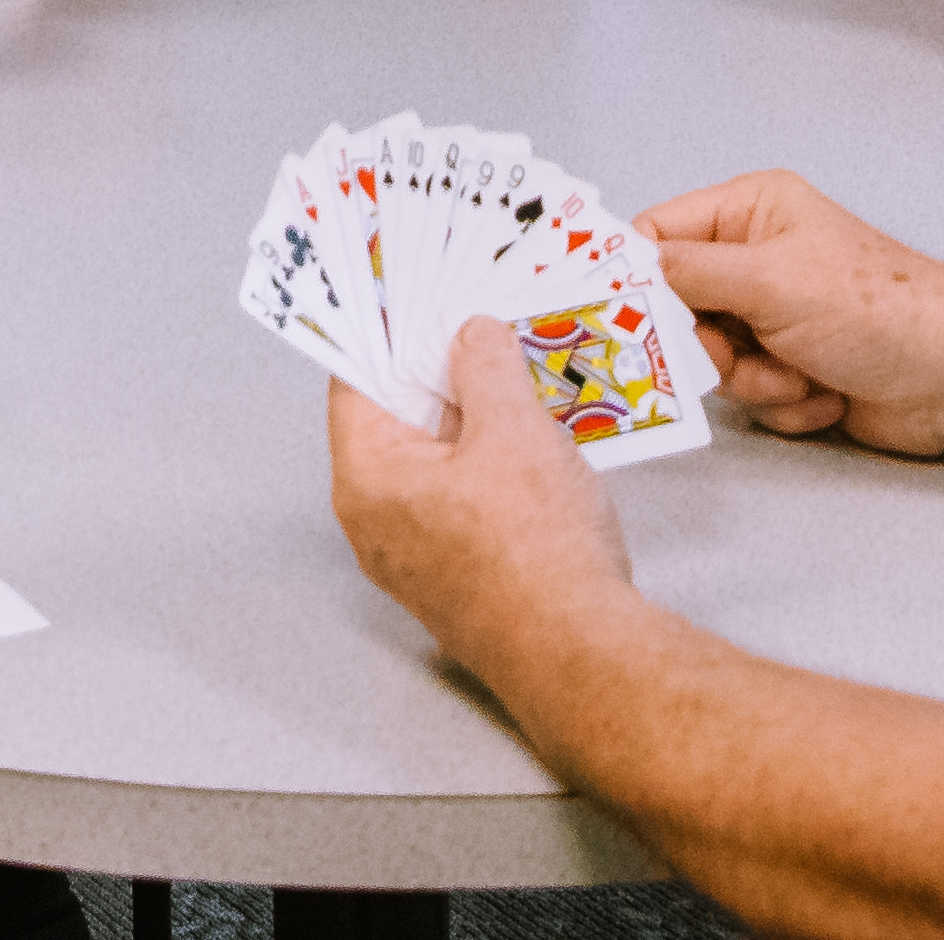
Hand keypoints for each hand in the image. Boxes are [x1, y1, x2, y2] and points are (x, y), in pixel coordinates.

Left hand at [322, 325, 628, 659]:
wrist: (585, 656)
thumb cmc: (538, 552)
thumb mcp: (513, 430)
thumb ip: (484, 367)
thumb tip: (471, 334)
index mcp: (367, 480)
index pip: (357, 379)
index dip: (388, 327)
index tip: (413, 287)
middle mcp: (377, 523)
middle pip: (397, 418)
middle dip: (440, 367)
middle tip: (476, 314)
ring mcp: (418, 556)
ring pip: (437, 458)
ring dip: (475, 414)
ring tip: (517, 366)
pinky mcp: (462, 576)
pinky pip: (464, 497)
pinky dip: (492, 460)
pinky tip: (536, 434)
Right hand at [641, 169, 943, 453]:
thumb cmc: (874, 309)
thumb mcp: (769, 278)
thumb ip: (688, 272)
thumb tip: (627, 267)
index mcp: (752, 212)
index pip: (660, 234)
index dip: (636, 277)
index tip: (618, 316)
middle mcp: (759, 260)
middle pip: (681, 309)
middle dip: (712, 346)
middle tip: (736, 354)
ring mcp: (778, 319)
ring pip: (716, 362)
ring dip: (756, 381)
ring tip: (803, 374)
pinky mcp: (796, 370)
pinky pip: (753, 395)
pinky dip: (786, 403)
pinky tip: (826, 394)